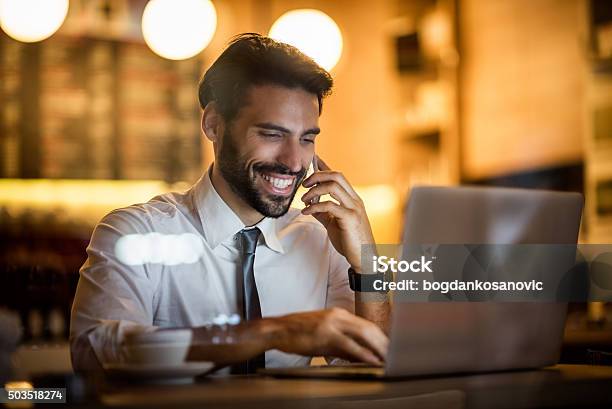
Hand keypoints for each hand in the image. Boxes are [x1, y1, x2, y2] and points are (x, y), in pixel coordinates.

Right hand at [186, 308, 387, 365]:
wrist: (277, 330)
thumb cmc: (298, 334)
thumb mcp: (323, 335)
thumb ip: (342, 344)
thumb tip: (361, 356)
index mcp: (339, 314)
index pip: (367, 325)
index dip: (381, 337)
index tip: (391, 349)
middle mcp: (338, 316)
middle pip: (370, 328)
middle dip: (385, 343)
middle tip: (396, 357)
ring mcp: (332, 324)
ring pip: (364, 334)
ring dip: (378, 348)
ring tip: (388, 360)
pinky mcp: (325, 334)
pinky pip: (349, 345)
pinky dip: (363, 354)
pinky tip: (371, 361)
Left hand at [300, 156, 374, 270]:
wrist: (364, 259)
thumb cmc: (350, 241)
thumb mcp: (335, 224)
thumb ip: (324, 213)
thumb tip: (310, 205)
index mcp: (352, 199)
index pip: (338, 176)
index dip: (325, 166)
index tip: (313, 159)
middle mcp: (355, 200)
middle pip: (337, 175)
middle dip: (317, 175)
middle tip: (304, 184)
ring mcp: (354, 208)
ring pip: (333, 186)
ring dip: (314, 190)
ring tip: (304, 199)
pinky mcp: (350, 218)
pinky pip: (330, 205)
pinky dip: (315, 206)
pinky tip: (306, 212)